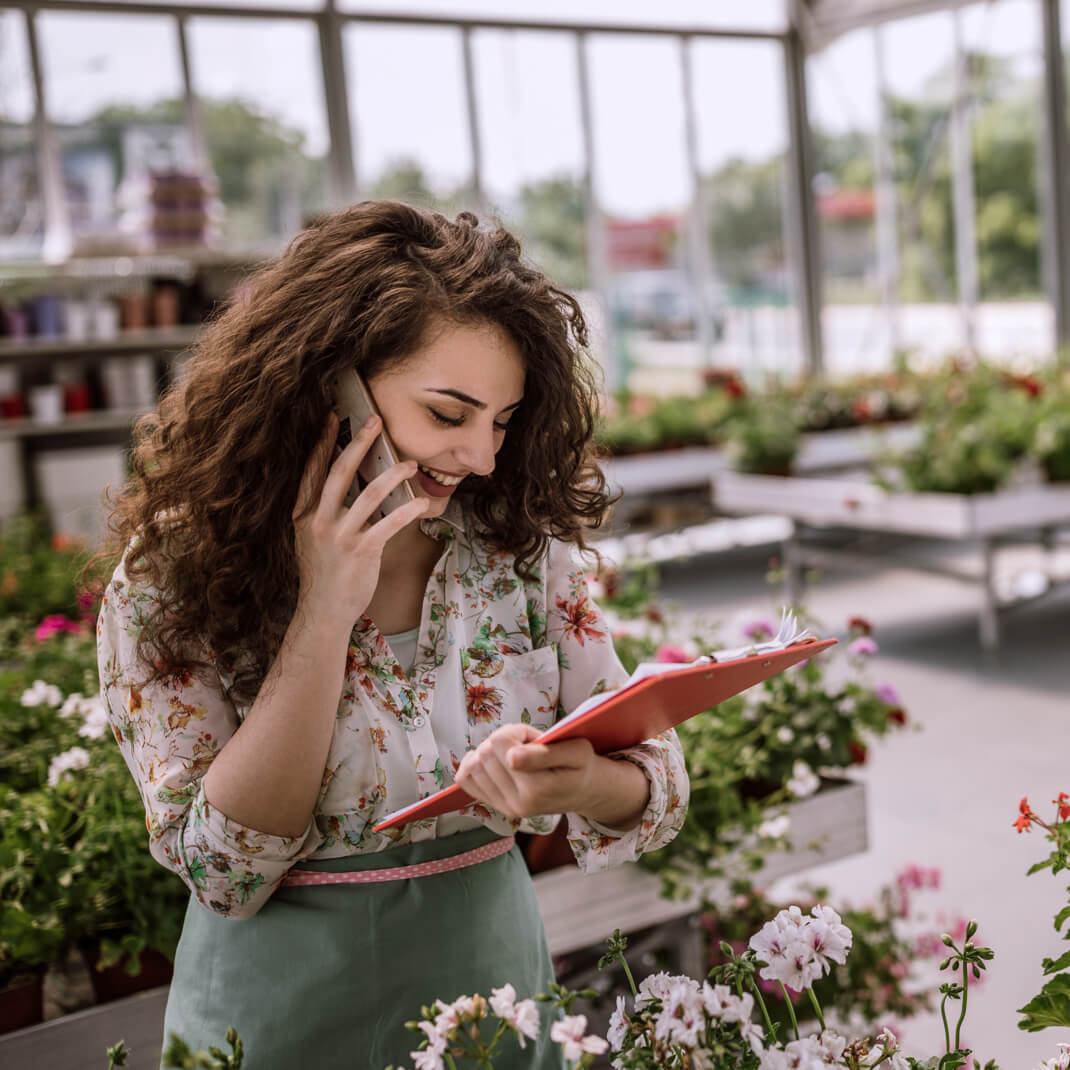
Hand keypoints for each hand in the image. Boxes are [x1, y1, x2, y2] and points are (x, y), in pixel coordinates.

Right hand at [292, 411, 428, 627]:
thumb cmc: (324, 572)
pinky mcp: (361, 551)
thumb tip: (347, 482)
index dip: (322, 442)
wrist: (323, 610)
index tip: (332, 417)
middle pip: (339, 472)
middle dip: (358, 443)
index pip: (313, 470)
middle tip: (374, 420)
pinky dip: (407, 510)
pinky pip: (389, 524)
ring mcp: (339, 536)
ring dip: (393, 474)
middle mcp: (318, 520)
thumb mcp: (312, 537)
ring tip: (411, 464)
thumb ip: (323, 510)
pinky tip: (422, 502)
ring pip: (369, 494)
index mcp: (304, 513)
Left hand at [454, 723, 600, 820]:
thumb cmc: (580, 766)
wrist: (581, 791)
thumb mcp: (577, 751)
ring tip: (513, 756)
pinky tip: (492, 763)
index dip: (516, 731)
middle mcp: (519, 802)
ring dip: (491, 752)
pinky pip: (465, 780)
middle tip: (525, 746)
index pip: (501, 742)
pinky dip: (473, 765)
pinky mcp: (496, 806)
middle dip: (504, 740)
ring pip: (474, 764)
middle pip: (486, 751)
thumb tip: (510, 756)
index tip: (532, 737)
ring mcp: (506, 807)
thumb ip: (544, 753)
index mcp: (538, 788)